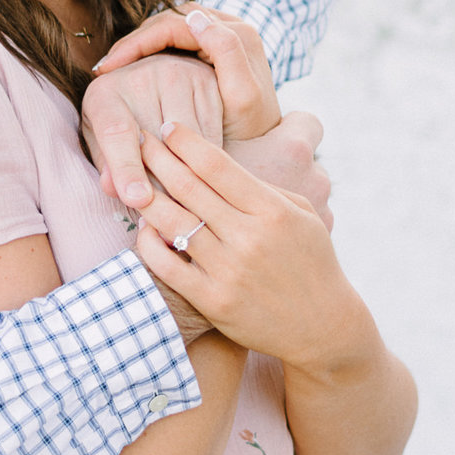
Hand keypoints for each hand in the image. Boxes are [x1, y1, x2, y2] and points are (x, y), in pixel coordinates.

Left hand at [81, 54, 220, 210]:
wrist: (150, 78)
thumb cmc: (121, 120)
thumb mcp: (103, 143)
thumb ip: (108, 167)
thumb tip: (114, 189)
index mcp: (104, 95)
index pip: (116, 133)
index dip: (127, 168)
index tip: (139, 200)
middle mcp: (142, 78)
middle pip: (161, 146)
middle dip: (165, 188)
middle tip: (169, 216)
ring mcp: (178, 75)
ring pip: (192, 144)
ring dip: (192, 179)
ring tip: (187, 201)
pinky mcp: (207, 82)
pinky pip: (213, 137)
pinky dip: (210, 163)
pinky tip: (204, 177)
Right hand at [93, 6, 278, 139]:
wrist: (267, 147)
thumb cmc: (253, 128)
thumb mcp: (242, 95)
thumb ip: (226, 53)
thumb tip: (195, 17)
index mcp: (238, 32)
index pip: (176, 24)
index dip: (138, 42)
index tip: (109, 67)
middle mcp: (228, 26)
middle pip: (167, 22)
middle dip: (133, 44)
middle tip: (104, 69)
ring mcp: (216, 37)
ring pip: (165, 31)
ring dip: (136, 49)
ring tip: (109, 72)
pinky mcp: (207, 51)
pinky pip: (169, 46)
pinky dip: (146, 58)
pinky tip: (125, 77)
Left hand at [131, 121, 376, 374]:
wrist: (322, 327)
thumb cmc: (312, 262)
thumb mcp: (303, 215)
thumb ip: (264, 188)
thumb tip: (221, 163)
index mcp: (272, 211)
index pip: (217, 166)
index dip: (186, 142)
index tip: (167, 127)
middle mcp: (249, 238)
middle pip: (189, 187)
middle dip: (158, 158)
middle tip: (138, 140)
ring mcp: (229, 271)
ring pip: (173, 223)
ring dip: (146, 196)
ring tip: (132, 179)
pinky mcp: (213, 301)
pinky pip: (167, 265)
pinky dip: (148, 243)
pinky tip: (142, 227)